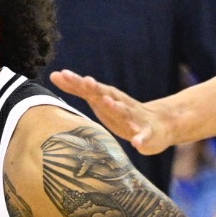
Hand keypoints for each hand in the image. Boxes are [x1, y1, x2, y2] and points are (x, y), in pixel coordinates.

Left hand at [50, 70, 178, 153]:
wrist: (161, 124)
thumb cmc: (122, 113)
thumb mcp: (99, 100)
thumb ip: (79, 90)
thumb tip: (54, 75)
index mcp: (108, 98)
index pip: (89, 88)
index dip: (76, 82)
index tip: (61, 74)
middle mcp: (121, 104)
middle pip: (106, 95)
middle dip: (96, 89)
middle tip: (86, 81)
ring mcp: (135, 118)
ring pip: (124, 111)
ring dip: (116, 107)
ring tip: (108, 102)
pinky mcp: (148, 133)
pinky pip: (144, 136)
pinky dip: (141, 138)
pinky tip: (137, 142)